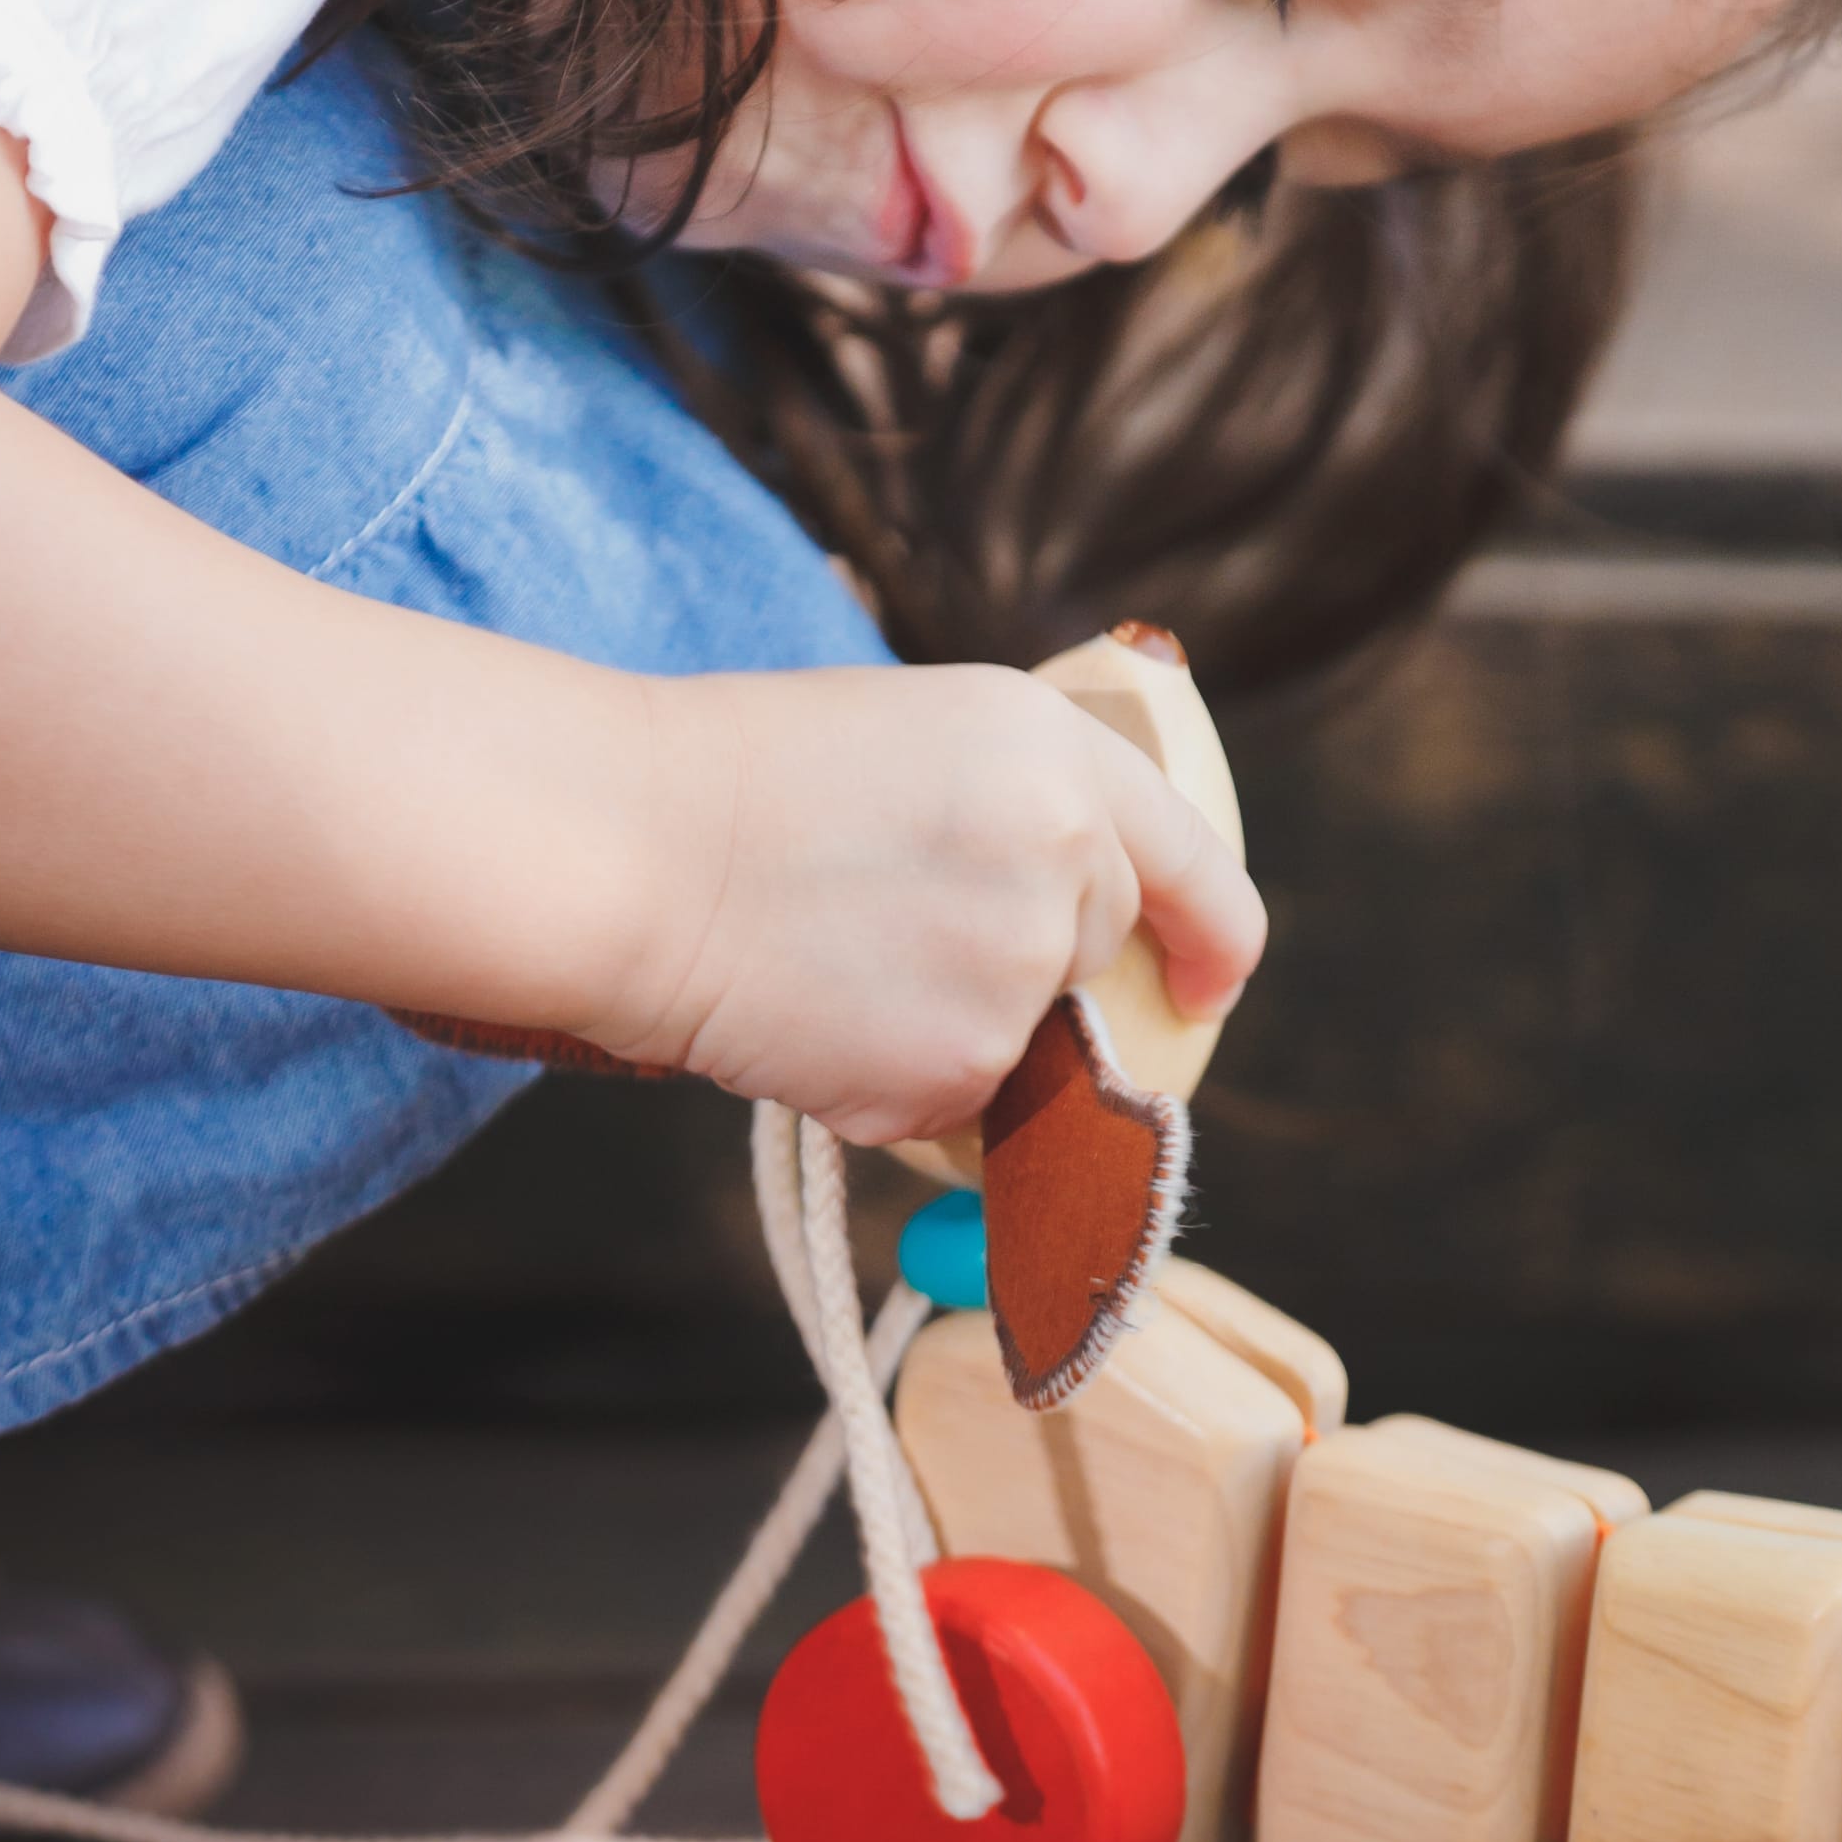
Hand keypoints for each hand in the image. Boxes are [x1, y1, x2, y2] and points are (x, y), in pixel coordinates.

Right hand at [600, 665, 1265, 1143]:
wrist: (629, 848)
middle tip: (888, 931)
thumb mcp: (924, 736)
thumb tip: (1074, 913)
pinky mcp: (960, 1069)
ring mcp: (1021, 973)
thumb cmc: (740, 781)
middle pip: (1093, 958)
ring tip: (831, 958)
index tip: (1205, 985)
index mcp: (1061, 757)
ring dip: (945, 1030)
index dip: (1212, 938)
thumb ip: (1026, 811)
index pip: (1196, 866)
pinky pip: (951, 1106)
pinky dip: (884, 1085)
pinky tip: (809, 1014)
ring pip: (1021, 1044)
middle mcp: (1069, 861)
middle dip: (1020, 968)